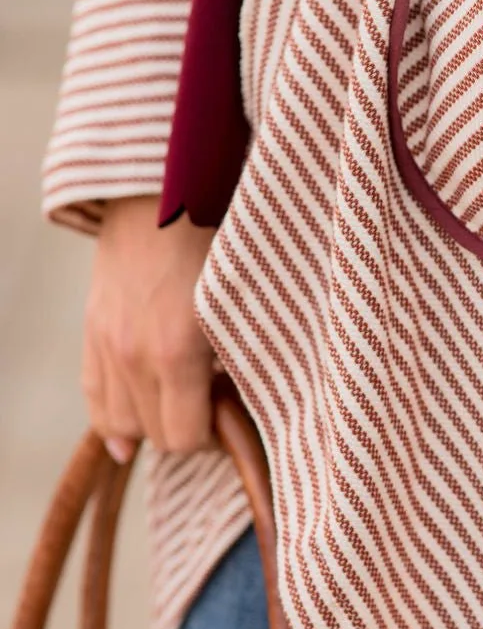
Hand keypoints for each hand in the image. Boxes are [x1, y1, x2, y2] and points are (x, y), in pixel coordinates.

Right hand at [82, 195, 217, 460]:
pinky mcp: (92, 328)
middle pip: (152, 435)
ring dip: (150, 422)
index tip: (231, 413)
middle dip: (185, 428)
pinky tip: (134, 421)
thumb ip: (241, 359)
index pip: (182, 439)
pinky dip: (115, 413)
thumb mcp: (243, 303)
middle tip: (213, 401)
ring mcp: (106, 342)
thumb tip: (240, 404)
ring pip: (118, 423)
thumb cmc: (221, 240)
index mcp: (176, 351)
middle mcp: (132, 355)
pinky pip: (94, 395)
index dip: (211, 436)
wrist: (166, 189)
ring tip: (181, 401)